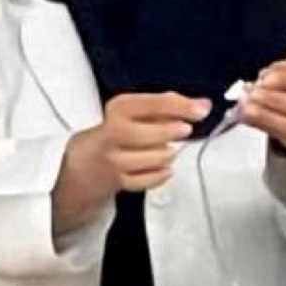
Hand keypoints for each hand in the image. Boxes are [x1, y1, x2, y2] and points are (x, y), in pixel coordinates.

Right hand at [54, 93, 206, 235]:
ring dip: (167, 155)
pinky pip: (149, 179)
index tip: (201, 109)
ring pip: (154, 159)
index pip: (153, 104)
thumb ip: (167, 106)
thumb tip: (202, 105)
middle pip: (150, 134)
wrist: (84, 162)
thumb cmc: (116, 133)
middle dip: (171, 132)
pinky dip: (160, 174)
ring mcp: (114, 159)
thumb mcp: (133, 111)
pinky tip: (162, 167)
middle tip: (184, 130)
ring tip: (167, 150)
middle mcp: (113, 133)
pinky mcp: (117, 181)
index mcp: (118, 109)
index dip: (181, 106)